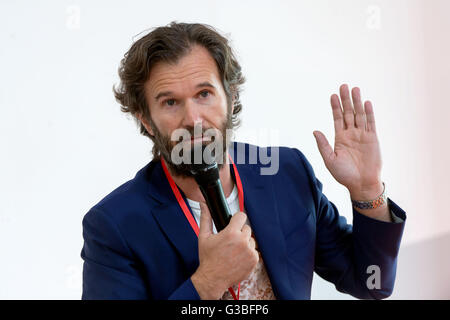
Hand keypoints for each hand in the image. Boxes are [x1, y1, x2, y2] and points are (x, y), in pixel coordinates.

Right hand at [191, 202, 258, 299]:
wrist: (213, 279)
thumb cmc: (208, 258)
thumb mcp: (204, 237)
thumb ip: (206, 219)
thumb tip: (204, 205)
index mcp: (231, 233)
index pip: (241, 216)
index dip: (237, 219)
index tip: (234, 222)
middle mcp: (242, 241)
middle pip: (246, 228)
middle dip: (239, 233)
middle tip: (230, 241)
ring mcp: (250, 251)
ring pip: (251, 240)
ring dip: (244, 243)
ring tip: (233, 251)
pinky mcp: (254, 260)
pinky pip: (254, 251)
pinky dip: (248, 254)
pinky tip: (238, 258)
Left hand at [313, 84, 382, 198]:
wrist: (361, 184)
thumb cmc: (344, 174)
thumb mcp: (329, 159)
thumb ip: (323, 145)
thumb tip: (314, 130)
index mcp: (340, 138)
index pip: (337, 118)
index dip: (335, 107)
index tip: (333, 96)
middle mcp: (351, 134)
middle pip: (348, 113)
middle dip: (346, 100)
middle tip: (343, 86)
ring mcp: (362, 135)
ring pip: (359, 115)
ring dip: (357, 102)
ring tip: (354, 89)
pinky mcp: (372, 139)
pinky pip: (371, 123)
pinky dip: (369, 113)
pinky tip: (366, 103)